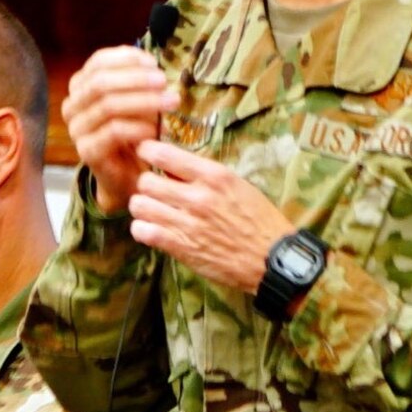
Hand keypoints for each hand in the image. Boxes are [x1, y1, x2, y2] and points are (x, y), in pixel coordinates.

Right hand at [62, 47, 178, 213]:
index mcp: (80, 86)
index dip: (126, 58)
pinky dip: (139, 127)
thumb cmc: (135, 132)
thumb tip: (150, 62)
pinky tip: (156, 129)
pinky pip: (114, 132)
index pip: (98, 62)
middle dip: (136, 79)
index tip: (153, 63)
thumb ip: (138, 78)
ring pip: (108, 106)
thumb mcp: (138, 98)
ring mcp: (77, 130)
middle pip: (101, 83)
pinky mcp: (87, 152)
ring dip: (144, 101)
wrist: (128, 174)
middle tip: (164, 82)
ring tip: (171, 102)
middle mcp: (72, 106)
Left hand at [129, 139, 294, 293]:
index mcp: (214, 176)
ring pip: (140, 205)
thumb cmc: (259, 221)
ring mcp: (188, 223)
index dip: (148, 152)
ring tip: (151, 210)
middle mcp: (198, 197)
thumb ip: (205, 175)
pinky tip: (152, 229)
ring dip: (142, 207)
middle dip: (146, 184)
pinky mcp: (181, 247)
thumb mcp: (238, 186)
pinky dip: (142, 229)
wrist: (272, 259)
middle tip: (153, 190)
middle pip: (146, 180)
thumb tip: (174, 166)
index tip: (146, 154)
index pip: (164, 154)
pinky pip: (143, 231)